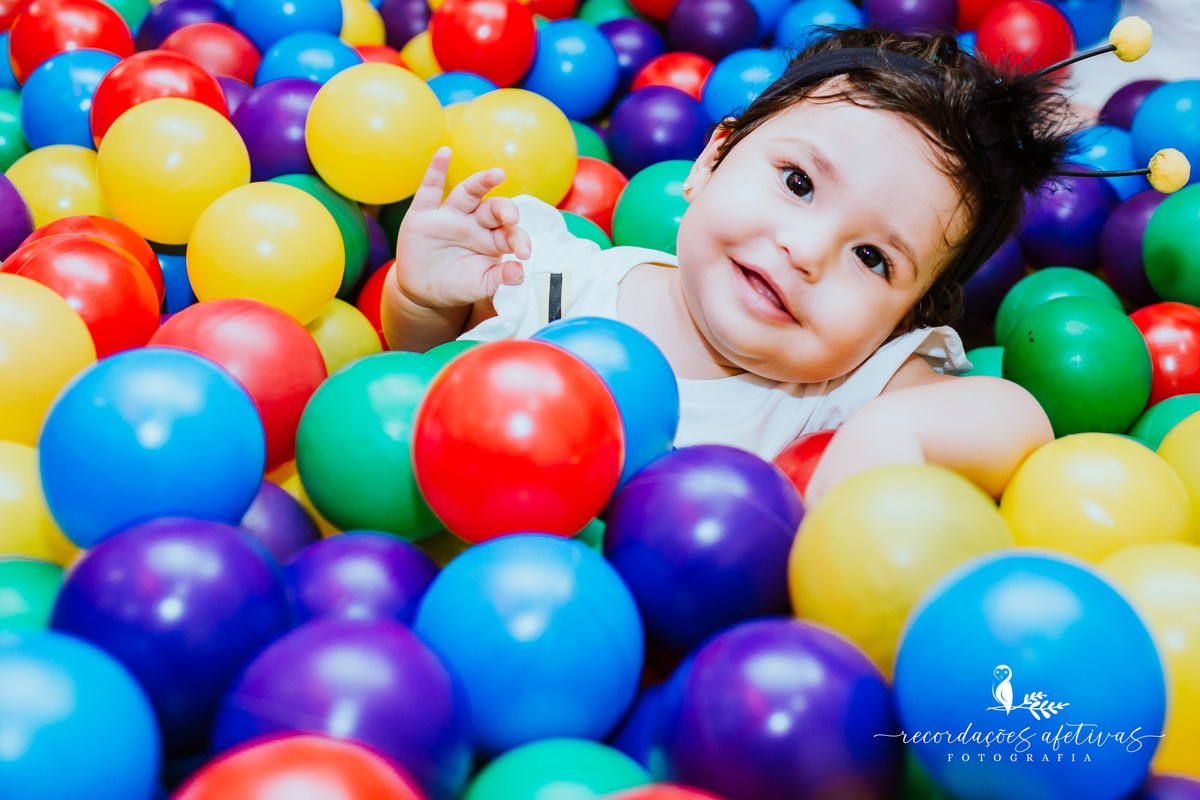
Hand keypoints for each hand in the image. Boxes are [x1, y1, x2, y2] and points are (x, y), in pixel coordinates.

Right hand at [395, 146, 532, 309]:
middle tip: (512, 217)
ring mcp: (450, 215)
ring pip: (468, 193)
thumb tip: (519, 272)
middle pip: (493, 208)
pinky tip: (444, 153)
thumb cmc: (457, 284)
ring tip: (496, 174)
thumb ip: (500, 279)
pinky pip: (430, 188)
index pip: (510, 233)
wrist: (423, 291)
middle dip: (505, 210)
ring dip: (481, 182)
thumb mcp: (481, 285)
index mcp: (492, 239)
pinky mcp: (424, 214)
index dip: (519, 240)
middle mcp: (475, 222)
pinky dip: (436, 169)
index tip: (524, 254)